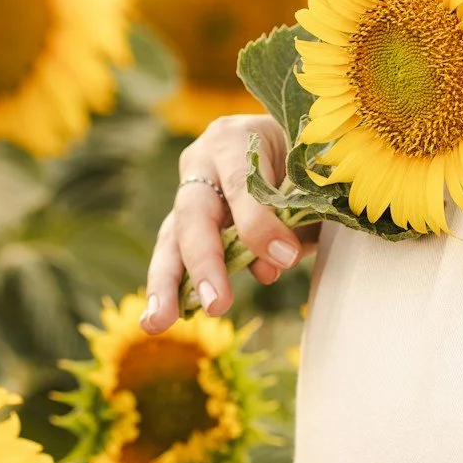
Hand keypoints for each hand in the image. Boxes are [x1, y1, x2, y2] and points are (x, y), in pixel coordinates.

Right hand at [142, 114, 316, 330]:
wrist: (288, 141)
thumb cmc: (303, 155)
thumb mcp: (307, 173)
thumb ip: (294, 215)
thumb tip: (270, 267)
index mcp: (234, 139)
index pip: (243, 184)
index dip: (260, 223)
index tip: (287, 258)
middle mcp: (201, 164)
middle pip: (194, 214)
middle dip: (204, 263)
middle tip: (215, 305)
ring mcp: (188, 194)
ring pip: (171, 239)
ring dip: (166, 284)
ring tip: (156, 323)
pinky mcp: (185, 222)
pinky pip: (174, 255)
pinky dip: (171, 288)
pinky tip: (158, 319)